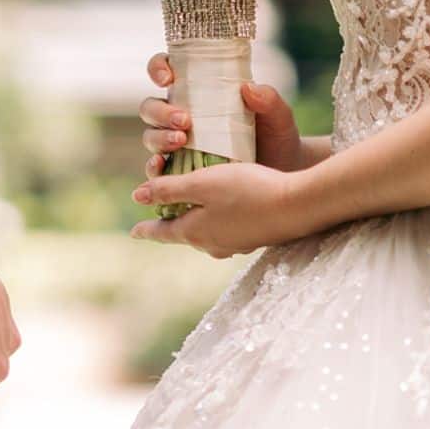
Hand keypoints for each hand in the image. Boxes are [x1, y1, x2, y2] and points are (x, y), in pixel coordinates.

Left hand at [129, 160, 311, 258]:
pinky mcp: (254, 238)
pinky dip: (219, 220)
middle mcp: (211, 244)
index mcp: (194, 232)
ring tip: (193, 211)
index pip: (162, 232)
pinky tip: (227, 210)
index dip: (146, 229)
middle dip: (173, 222)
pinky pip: (227, 230)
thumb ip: (169, 189)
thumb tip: (137, 196)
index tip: (132, 231)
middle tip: (162, 214)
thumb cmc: (247, 190)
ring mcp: (234, 245)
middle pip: (184, 232)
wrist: (296, 207)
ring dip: (198, 221)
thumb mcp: (203, 183)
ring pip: (207, 232)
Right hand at [140, 53, 305, 176]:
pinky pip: (157, 170)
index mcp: (200, 92)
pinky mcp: (179, 172)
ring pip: (151, 136)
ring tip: (180, 142)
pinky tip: (162, 169)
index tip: (167, 77)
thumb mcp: (277, 115)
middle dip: (161, 112)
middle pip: (152, 107)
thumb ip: (268, 99)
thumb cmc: (276, 136)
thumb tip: (249, 88)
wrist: (283, 172)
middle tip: (184, 121)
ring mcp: (178, 144)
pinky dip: (154, 169)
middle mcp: (183, 116)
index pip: (167, 71)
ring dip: (159, 138)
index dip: (159, 68)